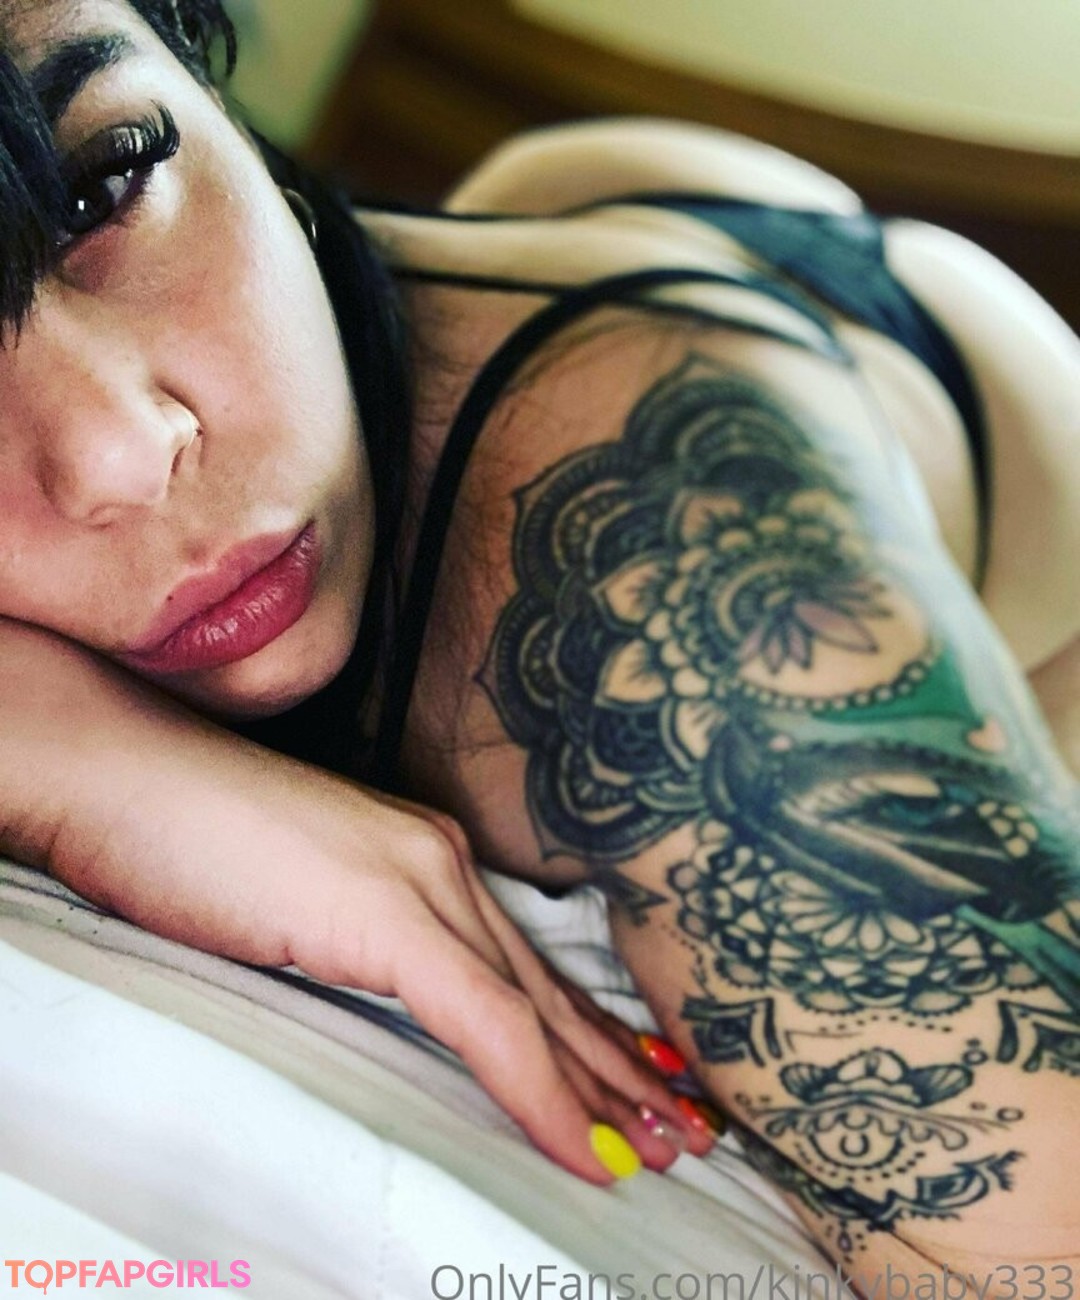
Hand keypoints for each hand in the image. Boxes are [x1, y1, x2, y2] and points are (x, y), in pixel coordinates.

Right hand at [3, 628, 706, 1181]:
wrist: (125, 775)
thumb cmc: (190, 838)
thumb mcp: (301, 902)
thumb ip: (360, 944)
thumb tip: (389, 1002)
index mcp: (423, 859)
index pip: (521, 963)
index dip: (580, 1033)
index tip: (629, 1085)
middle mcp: (443, 864)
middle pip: (548, 987)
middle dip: (620, 1066)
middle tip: (685, 1128)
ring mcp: (420, 883)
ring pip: (537, 1008)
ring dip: (603, 1088)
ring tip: (661, 1148)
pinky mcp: (387, 914)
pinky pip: (486, 1022)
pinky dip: (539, 1091)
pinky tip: (579, 1146)